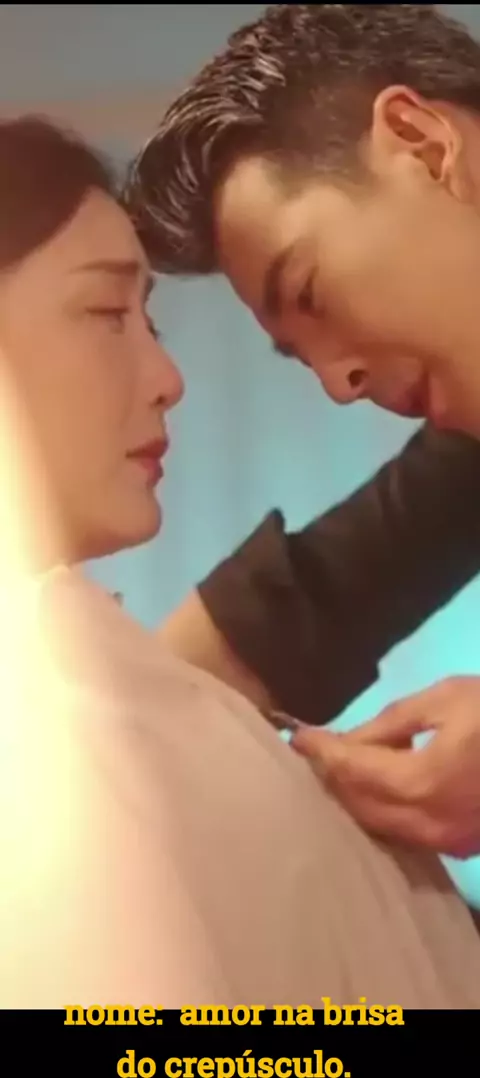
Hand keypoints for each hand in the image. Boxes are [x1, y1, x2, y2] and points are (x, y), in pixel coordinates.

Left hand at [292, 676, 479, 856]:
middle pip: (359, 805)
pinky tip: (372, 788)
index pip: (352, 769)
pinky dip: (381, 811)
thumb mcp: (445, 700)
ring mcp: (447, 841)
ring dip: (353, 797)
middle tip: (311, 752)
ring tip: (333, 767)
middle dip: (332, 777)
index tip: (296, 736)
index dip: (321, 751)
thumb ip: (391, 723)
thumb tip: (348, 739)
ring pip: (379, 825)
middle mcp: (428, 823)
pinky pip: (405, 832)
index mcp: (422, 782)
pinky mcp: (461, 845)